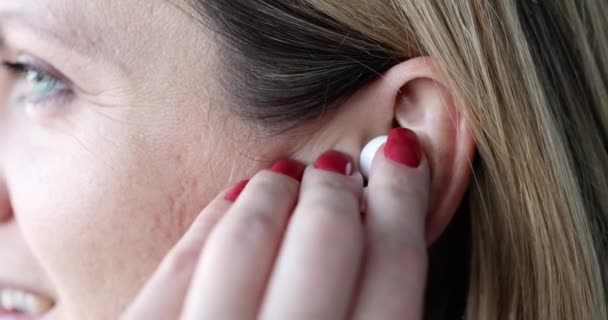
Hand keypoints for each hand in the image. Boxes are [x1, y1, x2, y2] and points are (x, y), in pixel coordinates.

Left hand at [122, 128, 429, 319]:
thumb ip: (381, 307)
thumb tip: (391, 228)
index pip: (396, 265)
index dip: (406, 198)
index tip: (403, 160)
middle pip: (326, 238)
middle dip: (339, 189)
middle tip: (341, 168)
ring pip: (249, 238)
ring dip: (277, 191)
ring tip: (290, 174)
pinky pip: (179, 264)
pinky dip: (213, 220)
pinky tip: (235, 199)